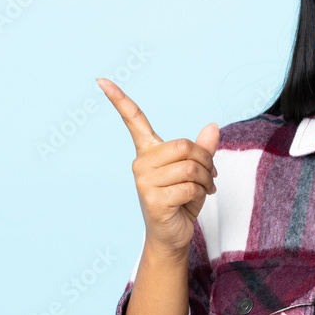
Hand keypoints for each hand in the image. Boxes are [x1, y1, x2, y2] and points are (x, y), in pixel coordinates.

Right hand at [96, 78, 218, 262]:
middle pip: (184, 146)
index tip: (101, 80)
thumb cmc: (182, 200)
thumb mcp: (197, 170)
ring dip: (207, 179)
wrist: (173, 234)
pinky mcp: (152, 200)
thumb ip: (203, 148)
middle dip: (206, 160)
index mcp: (148, 151)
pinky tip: (195, 200)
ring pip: (190, 167)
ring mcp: (144, 182)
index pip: (133, 120)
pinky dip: (201, 193)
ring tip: (205, 188)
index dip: (119, 99)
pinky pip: (188, 187)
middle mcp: (141, 163)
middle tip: (211, 175)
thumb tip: (213, 125)